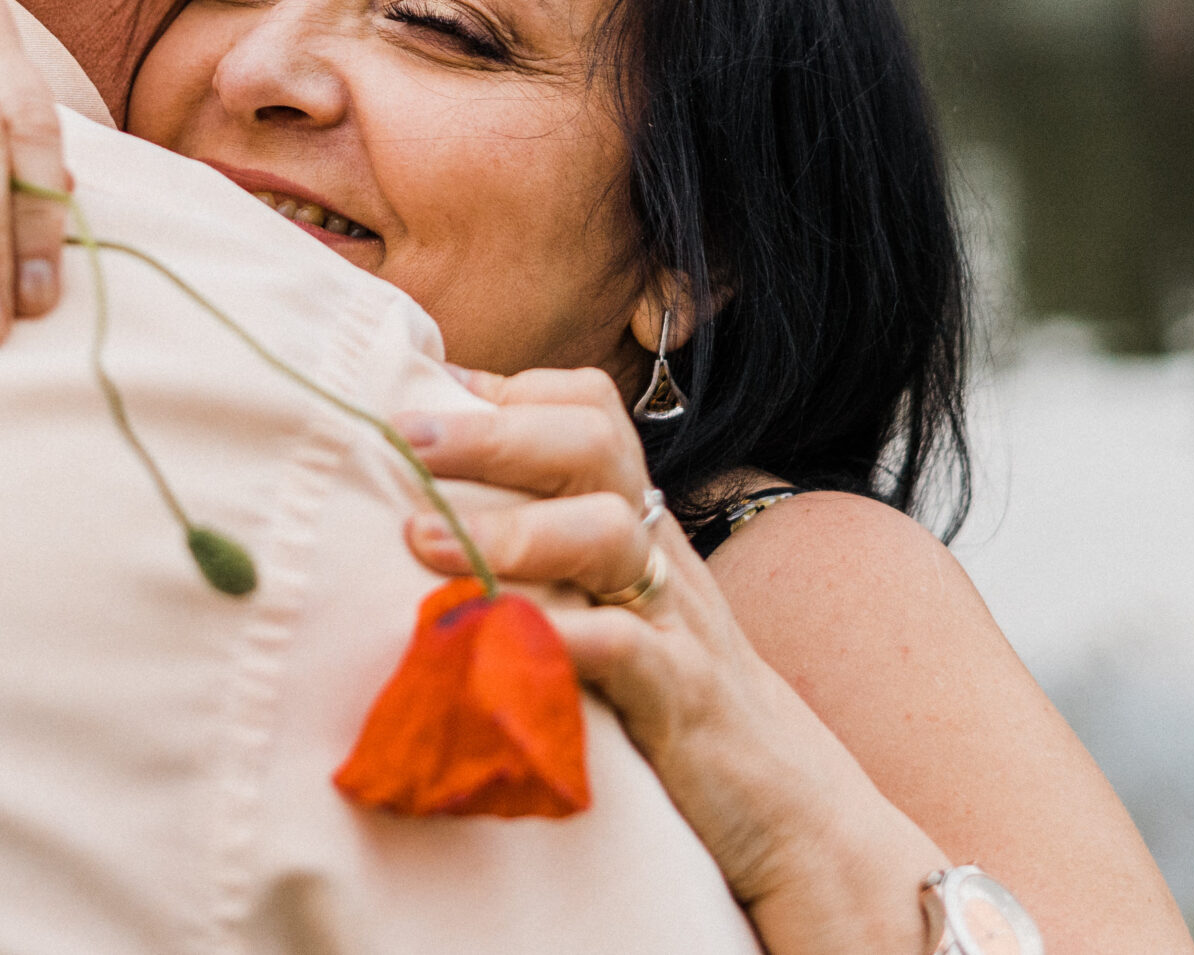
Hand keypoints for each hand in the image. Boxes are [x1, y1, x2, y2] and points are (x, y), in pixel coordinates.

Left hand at [401, 366, 946, 954]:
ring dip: (509, 527)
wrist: (786, 802)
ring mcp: (675, 621)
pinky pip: (624, 648)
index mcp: (639, 523)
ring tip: (419, 541)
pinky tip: (492, 636)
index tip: (426, 391)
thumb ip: (547, 556)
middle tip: (406, 435)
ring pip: (609, 532)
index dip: (512, 392)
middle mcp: (659, 553)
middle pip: (596, 445)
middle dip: (496, 431)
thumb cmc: (665, 696)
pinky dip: (559, 634)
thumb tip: (430, 515)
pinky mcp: (680, 699)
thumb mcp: (610, 608)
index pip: (591, 414)